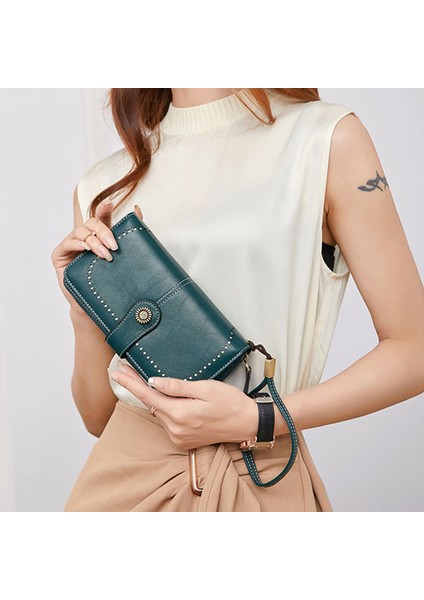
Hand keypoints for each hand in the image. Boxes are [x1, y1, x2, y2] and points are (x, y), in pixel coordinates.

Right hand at [51, 198, 143, 317]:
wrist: (95, 308)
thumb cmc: (108, 284)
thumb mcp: (122, 258)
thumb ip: (129, 235)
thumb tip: (138, 210)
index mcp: (99, 237)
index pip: (102, 217)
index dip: (105, 209)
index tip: (111, 204)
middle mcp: (85, 239)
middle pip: (92, 223)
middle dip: (104, 232)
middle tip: (114, 245)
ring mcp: (72, 246)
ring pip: (81, 233)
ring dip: (94, 242)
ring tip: (105, 255)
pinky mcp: (60, 255)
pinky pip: (67, 244)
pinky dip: (77, 244)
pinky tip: (86, 249)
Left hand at [109, 362, 258, 449]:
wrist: (248, 424)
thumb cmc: (231, 402)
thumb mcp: (205, 388)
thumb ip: (177, 387)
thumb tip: (153, 382)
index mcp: (180, 414)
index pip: (147, 396)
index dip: (130, 383)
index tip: (115, 372)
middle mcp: (176, 429)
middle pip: (150, 404)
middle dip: (138, 387)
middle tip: (124, 369)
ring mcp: (179, 437)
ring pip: (159, 413)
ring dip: (153, 398)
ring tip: (146, 380)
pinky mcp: (183, 441)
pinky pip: (167, 421)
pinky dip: (164, 409)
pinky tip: (167, 398)